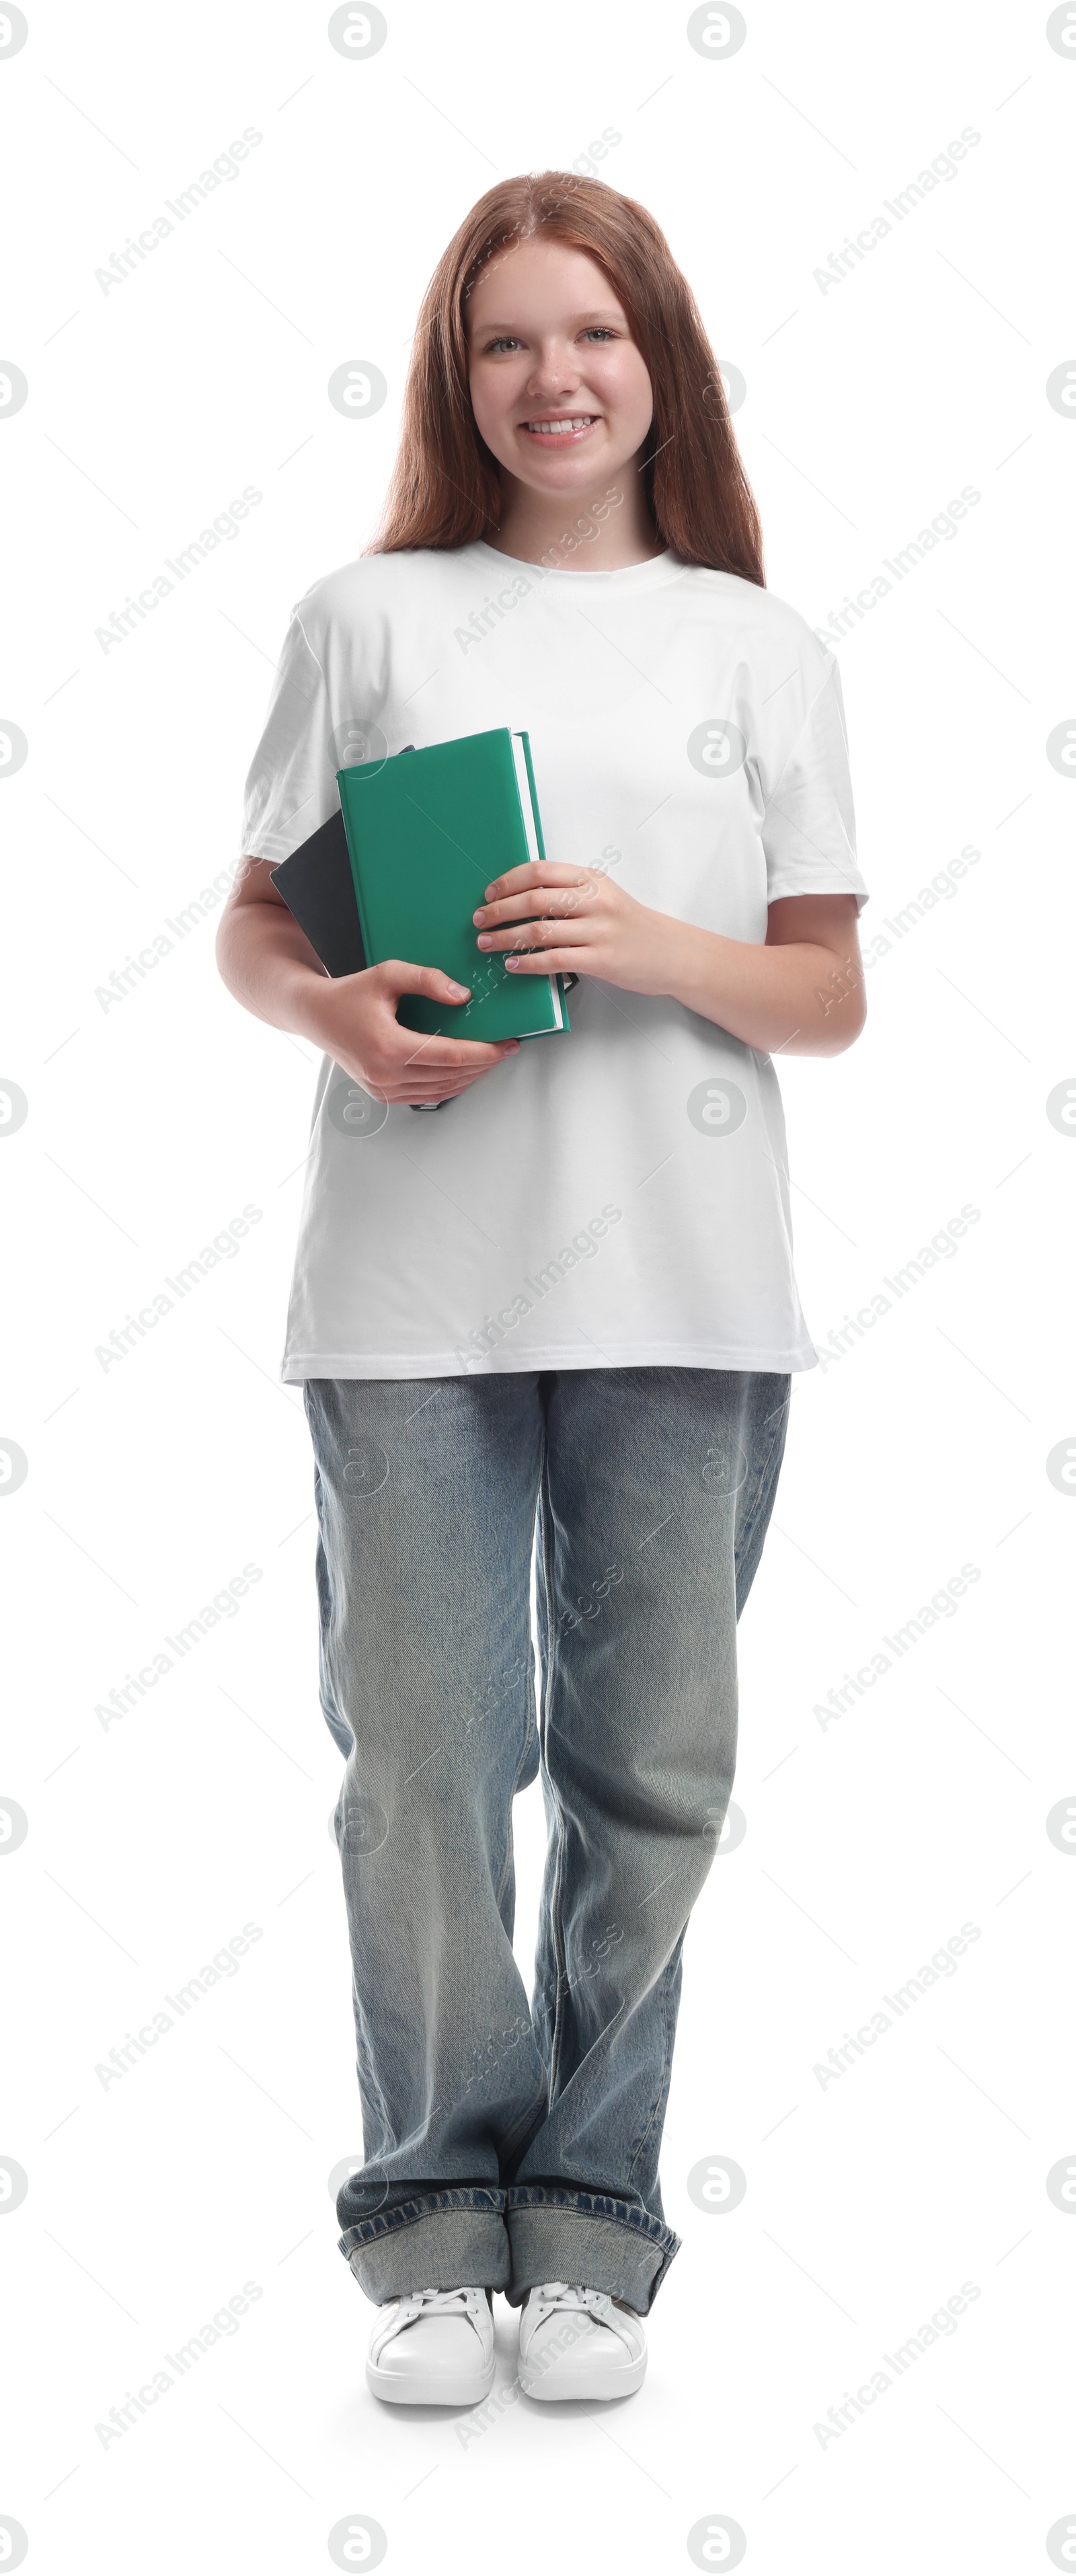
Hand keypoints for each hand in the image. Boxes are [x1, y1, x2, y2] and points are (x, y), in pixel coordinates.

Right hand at [308, 958, 519, 1103]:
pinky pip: (426, 1095)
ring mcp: (383, 1090)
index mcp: (388, 1047)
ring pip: (441, 1090)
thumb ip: (427, 979)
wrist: (316, 1016)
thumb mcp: (388, 974)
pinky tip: (464, 1071)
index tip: (507, 1044)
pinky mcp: (382, 1095)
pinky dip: (450, 1085)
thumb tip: (463, 996)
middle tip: (506, 1050)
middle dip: (484, 1064)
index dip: (484, 1052)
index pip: (450, 1056)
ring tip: (490, 1060)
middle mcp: (385, 1075)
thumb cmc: (350, 993)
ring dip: (470, 1077)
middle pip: (450, 1076)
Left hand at [473, 861, 675, 995]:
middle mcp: (595, 901)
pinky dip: (527, 963)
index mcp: (592, 879)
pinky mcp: (601, 960)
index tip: (489, 893)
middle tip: (479, 921)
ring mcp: (599, 930)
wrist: (671, 953)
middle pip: (534, 899)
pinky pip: (553, 960)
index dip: (508, 881)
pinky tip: (513, 965)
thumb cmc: (630, 925)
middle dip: (498, 910)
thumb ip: (569, 892)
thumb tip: (520, 897)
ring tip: (487, 944)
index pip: (540, 871)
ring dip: (505, 938)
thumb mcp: (604, 897)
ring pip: (539, 930)